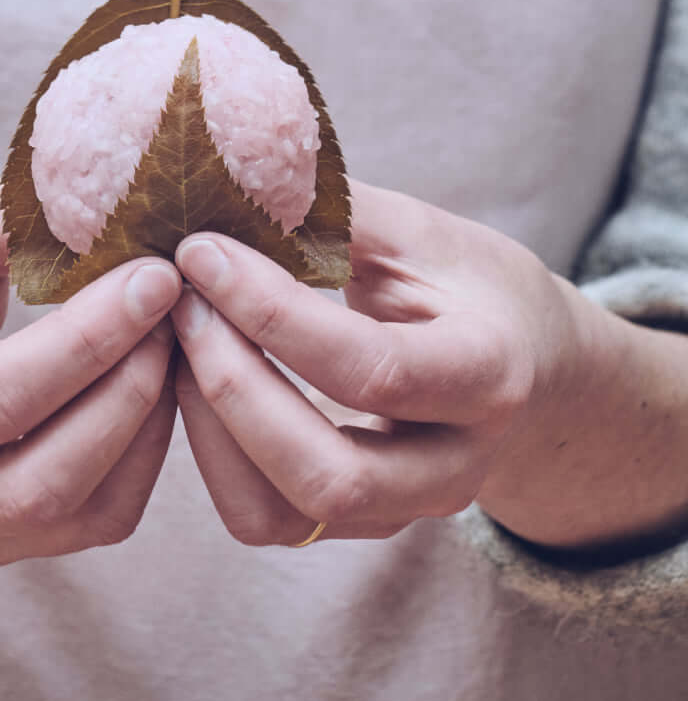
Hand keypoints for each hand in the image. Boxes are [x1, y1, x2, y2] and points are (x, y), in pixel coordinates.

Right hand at [0, 184, 181, 576]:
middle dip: (128, 390)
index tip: (155, 277)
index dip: (88, 341)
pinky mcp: (2, 544)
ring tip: (173, 337)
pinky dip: (147, 452)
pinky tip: (159, 382)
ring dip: (149, 422)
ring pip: (83, 512)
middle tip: (174, 308)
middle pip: (39, 480)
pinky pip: (101, 519)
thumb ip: (14, 220)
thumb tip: (117, 208)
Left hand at [171, 182, 687, 552]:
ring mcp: (404, 506)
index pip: (371, 368)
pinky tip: (193, 379)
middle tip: (180, 304)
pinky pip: (265, 516)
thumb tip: (230, 180)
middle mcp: (454, 465)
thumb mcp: (421, 233)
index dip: (272, 314)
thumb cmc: (466, 283)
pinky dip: (212, 453)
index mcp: (489, 376)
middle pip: (330, 475)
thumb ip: (337, 212)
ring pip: (283, 514)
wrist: (525, 361)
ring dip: (210, 428)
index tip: (201, 252)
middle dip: (233, 387)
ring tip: (176, 339)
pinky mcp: (356, 520)